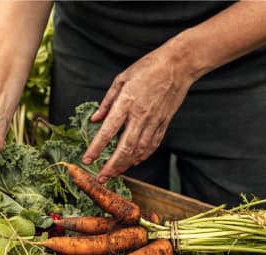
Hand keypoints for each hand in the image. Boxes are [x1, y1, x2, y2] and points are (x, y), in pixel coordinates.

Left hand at [83, 43, 195, 182]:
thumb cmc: (148, 67)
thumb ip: (107, 101)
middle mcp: (140, 116)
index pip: (107, 131)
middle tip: (102, 177)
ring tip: (115, 173)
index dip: (96, 148)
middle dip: (111, 166)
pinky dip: (143, 155)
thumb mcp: (122, 79)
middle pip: (124, 148)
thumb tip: (95, 119)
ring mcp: (154, 121)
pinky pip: (152, 144)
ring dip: (126, 164)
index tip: (87, 160)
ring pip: (139, 150)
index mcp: (126, 103)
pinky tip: (135, 161)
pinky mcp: (164, 123)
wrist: (178, 65)